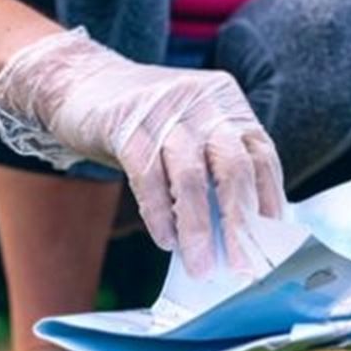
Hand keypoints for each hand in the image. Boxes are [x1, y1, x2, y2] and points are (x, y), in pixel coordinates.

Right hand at [0, 29, 286, 276]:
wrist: (79, 82)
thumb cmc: (144, 124)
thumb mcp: (189, 133)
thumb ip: (213, 170)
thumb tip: (238, 233)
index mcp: (227, 103)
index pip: (260, 156)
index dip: (269, 202)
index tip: (271, 245)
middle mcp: (201, 101)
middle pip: (232, 166)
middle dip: (239, 224)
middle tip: (242, 268)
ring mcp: (163, 109)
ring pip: (190, 176)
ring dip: (197, 228)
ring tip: (200, 266)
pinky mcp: (125, 122)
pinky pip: (147, 175)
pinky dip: (158, 213)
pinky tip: (165, 240)